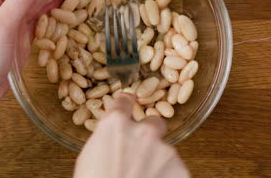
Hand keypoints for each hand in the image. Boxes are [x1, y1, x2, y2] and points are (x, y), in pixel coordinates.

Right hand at [74, 92, 189, 177]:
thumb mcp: (89, 158)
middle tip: (142, 152)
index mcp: (114, 126)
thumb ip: (107, 141)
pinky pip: (175, 170)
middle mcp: (142, 132)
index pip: (123, 102)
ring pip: (165, 151)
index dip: (126, 102)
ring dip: (157, 161)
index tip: (130, 99)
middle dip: (149, 134)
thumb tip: (113, 141)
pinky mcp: (180, 170)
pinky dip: (168, 177)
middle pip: (154, 123)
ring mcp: (164, 151)